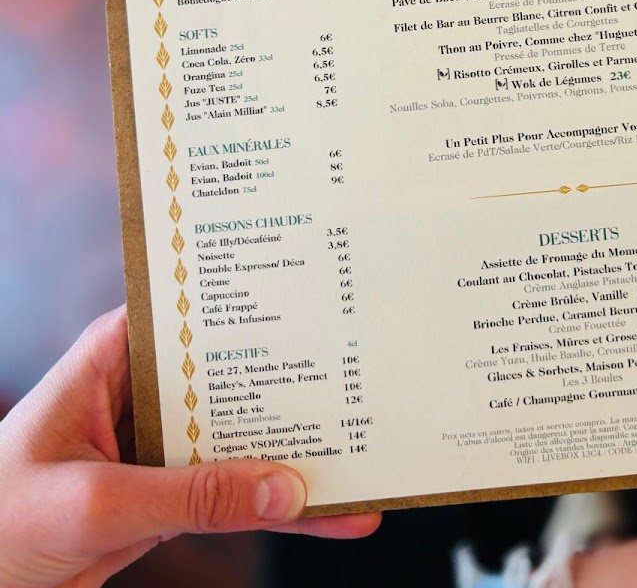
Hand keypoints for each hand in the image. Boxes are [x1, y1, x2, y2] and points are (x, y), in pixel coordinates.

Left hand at [0, 306, 379, 587]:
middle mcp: (143, 389)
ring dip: (295, 456)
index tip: (315, 299)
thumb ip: (190, 496)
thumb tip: (284, 487)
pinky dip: (275, 509)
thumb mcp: (95, 503)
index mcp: (113, 357)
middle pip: (232, 376)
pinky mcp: (167, 496)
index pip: (193, 311)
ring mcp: (159, 445)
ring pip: (241, 439)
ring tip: (362, 469)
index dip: (252, 299)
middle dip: (293, 385)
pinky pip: (232, 495)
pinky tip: (325, 517)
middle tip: (360, 383)